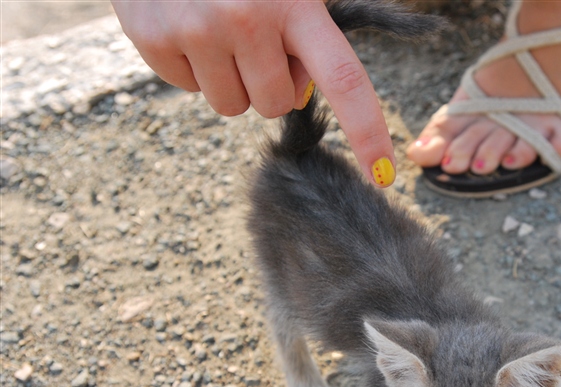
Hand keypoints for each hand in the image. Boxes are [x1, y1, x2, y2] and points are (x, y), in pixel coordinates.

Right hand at [111, 0, 394, 186]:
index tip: (383, 173)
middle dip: (270, 84)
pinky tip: (187, 25)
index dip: (367, 130)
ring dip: (231, 79)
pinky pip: (188, 89)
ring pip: (232, 106)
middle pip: (275, 105)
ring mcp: (197, 30)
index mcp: (295, 3)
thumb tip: (299, 94)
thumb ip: (310, 31)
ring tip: (218, 29)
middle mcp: (247, 19)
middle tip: (254, 39)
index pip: (345, 80)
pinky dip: (192, 67)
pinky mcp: (154, 38)